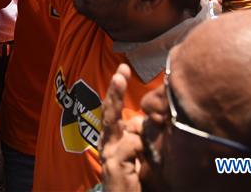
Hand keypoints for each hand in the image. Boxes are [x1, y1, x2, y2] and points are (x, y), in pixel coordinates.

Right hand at [100, 64, 143, 191]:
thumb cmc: (136, 182)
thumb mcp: (140, 155)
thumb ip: (139, 137)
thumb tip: (143, 121)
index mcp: (112, 139)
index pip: (112, 109)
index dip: (116, 90)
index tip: (122, 70)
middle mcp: (106, 143)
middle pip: (110, 111)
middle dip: (115, 90)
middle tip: (121, 72)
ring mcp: (108, 153)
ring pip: (124, 128)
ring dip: (139, 135)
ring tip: (138, 149)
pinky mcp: (113, 163)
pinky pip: (131, 144)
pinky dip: (140, 149)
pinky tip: (139, 165)